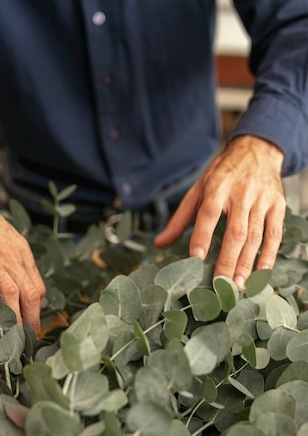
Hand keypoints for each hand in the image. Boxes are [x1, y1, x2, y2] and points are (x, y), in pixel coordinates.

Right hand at [0, 171, 44, 333]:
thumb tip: (20, 289)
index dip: (38, 312)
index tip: (33, 329)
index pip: (37, 287)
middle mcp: (12, 256)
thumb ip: (14, 263)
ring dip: (13, 317)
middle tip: (26, 342)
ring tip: (11, 338)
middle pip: (29, 293)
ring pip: (10, 290)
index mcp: (22, 254)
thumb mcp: (6, 241)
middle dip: (31, 321)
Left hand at [154, 135, 285, 287]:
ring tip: (238, 284)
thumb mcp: (197, 190)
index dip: (202, 235)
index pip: (208, 213)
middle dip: (228, 259)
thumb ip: (179, 219)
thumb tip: (159, 244)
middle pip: (235, 231)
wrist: (256, 150)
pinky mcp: (277, 206)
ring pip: (255, 236)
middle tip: (221, 284)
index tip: (196, 257)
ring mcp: (261, 200)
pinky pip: (274, 234)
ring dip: (247, 262)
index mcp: (216, 188)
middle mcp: (240, 194)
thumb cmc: (222, 175)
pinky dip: (269, 254)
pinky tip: (262, 272)